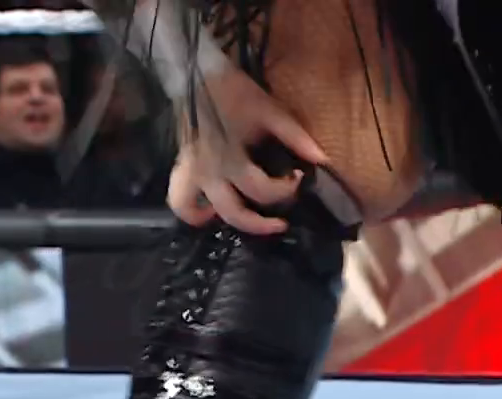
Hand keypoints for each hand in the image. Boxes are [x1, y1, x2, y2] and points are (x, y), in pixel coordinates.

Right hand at [167, 66, 331, 234]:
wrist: (198, 72)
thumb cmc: (236, 92)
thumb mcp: (270, 111)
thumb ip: (295, 137)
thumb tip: (322, 160)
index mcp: (231, 158)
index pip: (261, 190)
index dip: (286, 189)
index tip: (298, 177)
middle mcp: (209, 172)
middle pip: (235, 214)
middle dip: (261, 223)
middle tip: (282, 222)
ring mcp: (191, 173)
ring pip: (197, 214)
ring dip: (224, 222)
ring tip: (247, 218)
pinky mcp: (182, 168)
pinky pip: (180, 201)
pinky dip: (194, 212)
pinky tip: (211, 210)